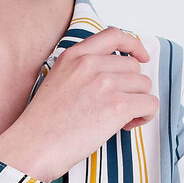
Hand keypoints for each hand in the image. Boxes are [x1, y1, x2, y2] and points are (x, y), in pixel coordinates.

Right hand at [0, 27, 157, 182]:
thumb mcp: (56, 81)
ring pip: (144, 85)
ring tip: (121, 119)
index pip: (114, 35)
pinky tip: (127, 126)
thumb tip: (113, 78)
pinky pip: (150, 103)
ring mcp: (105, 83)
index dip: (133, 45)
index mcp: (75, 56)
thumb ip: (82, 71)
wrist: (33, 147)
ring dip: (138, 103)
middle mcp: (91, 64)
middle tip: (119, 106)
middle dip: (132, 87)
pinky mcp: (117, 105)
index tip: (140, 57)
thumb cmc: (42, 124)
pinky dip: (145, 115)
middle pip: (133, 66)